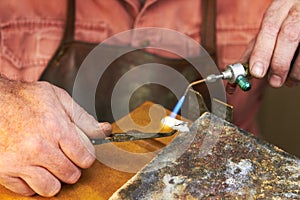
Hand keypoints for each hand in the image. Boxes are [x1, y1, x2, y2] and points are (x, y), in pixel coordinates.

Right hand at [0, 77, 111, 196]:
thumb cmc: (25, 98)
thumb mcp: (59, 99)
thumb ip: (84, 118)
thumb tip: (105, 130)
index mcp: (57, 128)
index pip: (85, 158)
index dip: (86, 158)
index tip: (82, 155)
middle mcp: (39, 148)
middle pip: (70, 175)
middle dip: (73, 169)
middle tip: (67, 160)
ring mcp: (21, 161)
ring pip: (50, 188)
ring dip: (55, 180)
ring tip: (51, 168)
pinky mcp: (4, 171)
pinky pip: (26, 191)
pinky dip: (33, 184)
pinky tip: (33, 170)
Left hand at [249, 0, 299, 86]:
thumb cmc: (287, 23)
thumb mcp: (269, 31)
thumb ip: (254, 49)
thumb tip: (238, 70)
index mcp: (280, 9)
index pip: (269, 28)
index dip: (262, 52)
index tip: (256, 72)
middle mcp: (297, 11)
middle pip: (289, 36)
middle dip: (279, 63)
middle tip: (274, 82)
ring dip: (295, 71)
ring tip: (289, 80)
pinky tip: (297, 73)